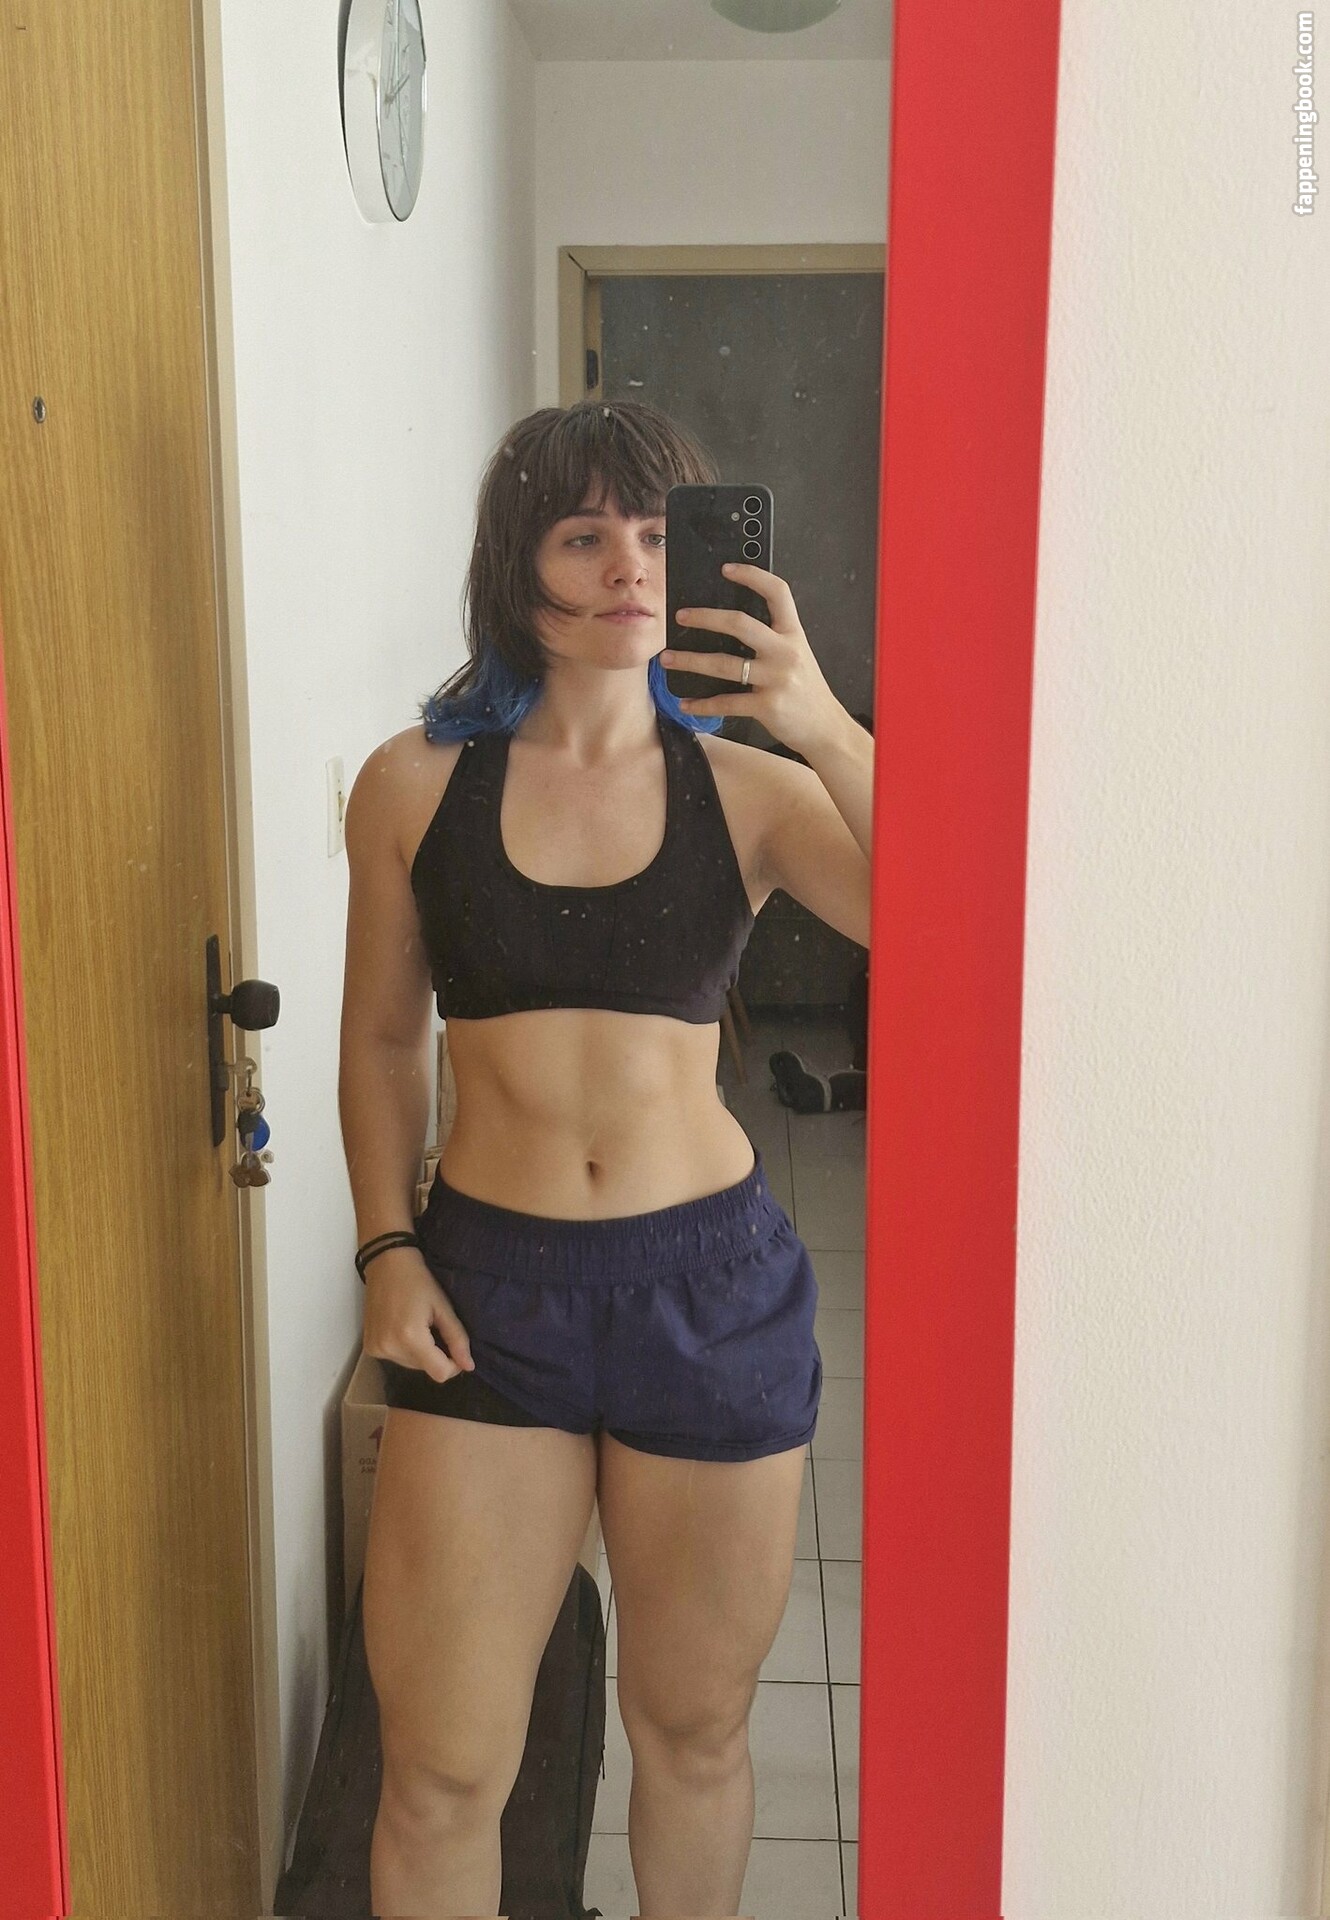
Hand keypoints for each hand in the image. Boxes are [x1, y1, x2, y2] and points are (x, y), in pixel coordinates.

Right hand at [361, 1245, 475, 1384]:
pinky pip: (396, 1358)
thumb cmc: (419, 1280)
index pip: (439, 1373)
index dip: (454, 1365)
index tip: (456, 1347)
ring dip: (420, 1352)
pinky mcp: (369, 1347)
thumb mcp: (443, 1307)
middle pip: (425, 1369)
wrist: (387, 1263)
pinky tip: (403, 1327)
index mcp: (410, 1338)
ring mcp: (377, 1349)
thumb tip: (469, 1366)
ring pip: (410, 1365)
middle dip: (435, 1355)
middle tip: (433, 1327)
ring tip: (417, 1324)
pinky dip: (405, 1348)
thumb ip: (457, 1339)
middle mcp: (390, 1348)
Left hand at [660, 561, 844, 755]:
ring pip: (724, 664)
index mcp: (793, 634)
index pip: (777, 593)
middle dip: (705, 617)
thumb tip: (730, 626)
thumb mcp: (797, 655)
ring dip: (690, 661)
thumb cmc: (806, 690)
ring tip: (668, 659)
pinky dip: (702, 705)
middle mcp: (785, 652)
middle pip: (740, 623)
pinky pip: (726, 702)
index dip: (752, 575)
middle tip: (680, 617)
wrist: (826, 728)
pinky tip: (685, 704)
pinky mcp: (767, 706)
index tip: (726, 569)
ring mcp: (776, 679)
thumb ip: (773, 639)